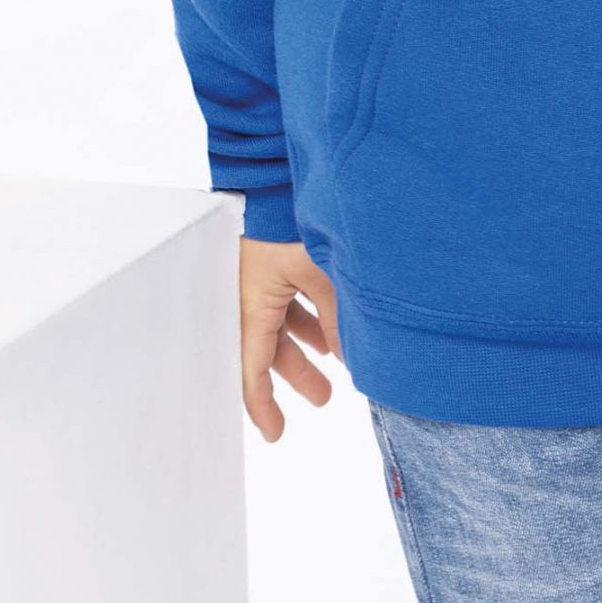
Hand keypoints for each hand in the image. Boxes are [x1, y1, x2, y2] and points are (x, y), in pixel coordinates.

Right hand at [238, 236, 341, 441]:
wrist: (276, 167)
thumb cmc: (290, 217)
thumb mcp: (319, 273)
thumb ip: (336, 318)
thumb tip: (351, 360)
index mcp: (250, 302)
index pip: (250, 369)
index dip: (262, 406)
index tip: (276, 434)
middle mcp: (250, 292)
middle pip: (270, 346)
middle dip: (297, 374)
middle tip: (324, 398)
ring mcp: (261, 273)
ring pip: (283, 319)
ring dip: (309, 341)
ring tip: (338, 360)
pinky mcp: (274, 255)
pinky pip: (289, 295)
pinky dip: (311, 312)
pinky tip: (334, 320)